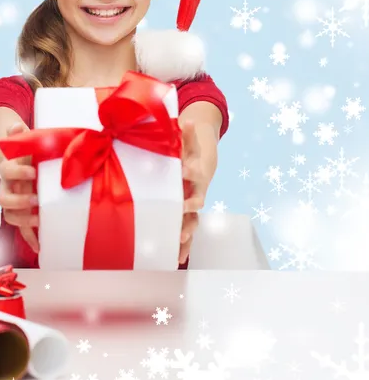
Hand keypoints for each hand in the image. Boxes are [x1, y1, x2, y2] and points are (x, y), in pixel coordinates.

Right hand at [0, 123, 38, 252]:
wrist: (11, 156)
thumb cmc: (21, 147)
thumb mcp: (21, 137)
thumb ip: (19, 133)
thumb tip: (16, 125)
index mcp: (8, 168)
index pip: (7, 172)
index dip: (17, 173)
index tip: (32, 173)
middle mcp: (8, 186)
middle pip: (4, 200)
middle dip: (19, 202)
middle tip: (37, 200)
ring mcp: (14, 199)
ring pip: (10, 215)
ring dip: (24, 221)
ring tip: (40, 220)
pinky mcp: (22, 209)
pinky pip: (23, 226)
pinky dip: (30, 237)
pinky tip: (41, 247)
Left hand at [179, 120, 209, 263]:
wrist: (201, 148)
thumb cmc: (190, 141)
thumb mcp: (188, 133)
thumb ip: (186, 131)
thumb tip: (187, 120)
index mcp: (197, 170)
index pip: (196, 173)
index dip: (191, 175)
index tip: (184, 176)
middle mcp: (197, 187)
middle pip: (195, 203)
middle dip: (187, 217)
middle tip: (180, 230)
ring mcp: (192, 199)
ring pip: (191, 220)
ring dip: (186, 235)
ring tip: (179, 252)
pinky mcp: (185, 207)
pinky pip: (185, 226)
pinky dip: (182, 243)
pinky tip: (177, 258)